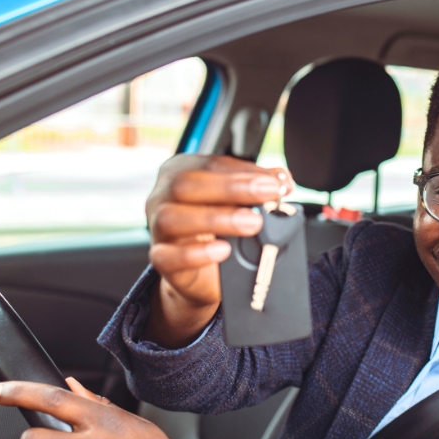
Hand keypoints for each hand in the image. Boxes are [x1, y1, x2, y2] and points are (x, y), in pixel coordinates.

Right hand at [145, 154, 291, 346]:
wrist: (202, 274)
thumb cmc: (217, 229)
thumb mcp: (237, 204)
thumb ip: (257, 188)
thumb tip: (282, 180)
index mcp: (180, 172)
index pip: (211, 164)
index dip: (245, 170)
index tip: (275, 182)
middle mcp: (162, 195)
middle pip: (188, 184)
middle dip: (232, 188)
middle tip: (268, 194)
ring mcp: (157, 228)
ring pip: (174, 218)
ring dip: (217, 218)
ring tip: (253, 222)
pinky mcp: (160, 259)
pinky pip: (168, 256)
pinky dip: (196, 254)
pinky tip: (223, 250)